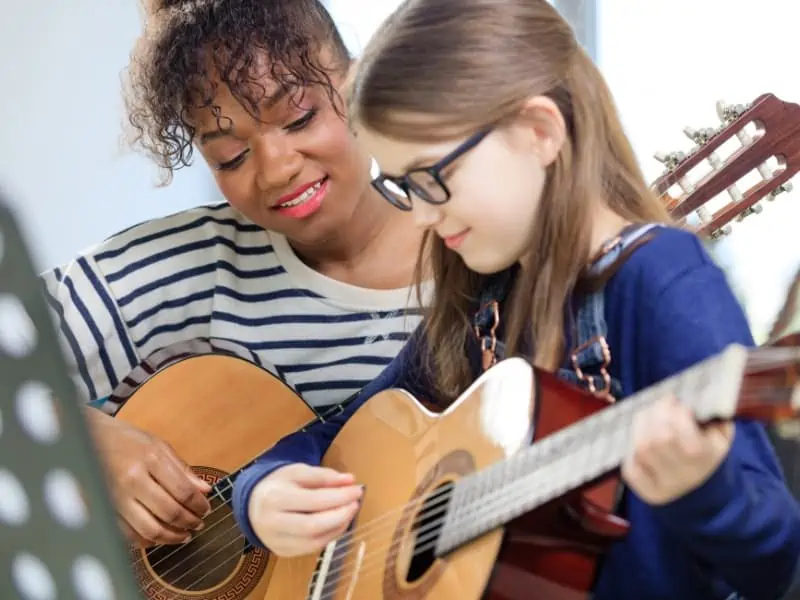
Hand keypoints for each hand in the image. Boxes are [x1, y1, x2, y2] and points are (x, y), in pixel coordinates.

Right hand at [86, 409, 211, 546]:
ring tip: (184, 535)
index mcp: (151, 459)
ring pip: (150, 529)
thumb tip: (205, 490)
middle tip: (198, 523)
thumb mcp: (159, 446)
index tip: (206, 509)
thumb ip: (182, 470)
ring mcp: (116, 498)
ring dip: (172, 537)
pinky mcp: (104, 511)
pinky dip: (148, 541)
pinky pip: (128, 535)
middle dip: (189, 522)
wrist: (88, 439)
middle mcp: (132, 480)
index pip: (183, 491)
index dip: (199, 505)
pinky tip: (159, 537)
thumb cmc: (127, 440)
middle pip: (169, 512)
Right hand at [248, 464, 362, 556]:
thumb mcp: (297, 471)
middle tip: (356, 503)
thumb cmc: (278, 485)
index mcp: (274, 498)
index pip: (313, 501)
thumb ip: (323, 476)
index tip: (357, 489)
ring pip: (314, 542)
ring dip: (338, 527)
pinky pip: (311, 549)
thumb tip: (349, 480)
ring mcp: (276, 542)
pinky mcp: (282, 552)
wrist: (251, 504)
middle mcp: (272, 524)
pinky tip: (338, 523)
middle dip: (340, 515)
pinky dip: (329, 536)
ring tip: (349, 511)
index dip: (339, 497)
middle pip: (312, 526)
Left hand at [621, 394, 733, 504]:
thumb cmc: (707, 453)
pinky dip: (630, 449)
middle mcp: (684, 474)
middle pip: (659, 439)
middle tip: (659, 404)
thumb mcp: (720, 436)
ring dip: (640, 426)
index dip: (674, 412)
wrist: (700, 488)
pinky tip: (640, 439)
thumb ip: (714, 417)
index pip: (683, 433)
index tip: (675, 401)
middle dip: (655, 414)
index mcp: (704, 458)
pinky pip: (630, 468)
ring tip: (647, 416)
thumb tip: (700, 400)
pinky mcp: (646, 490)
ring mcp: (663, 485)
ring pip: (641, 449)